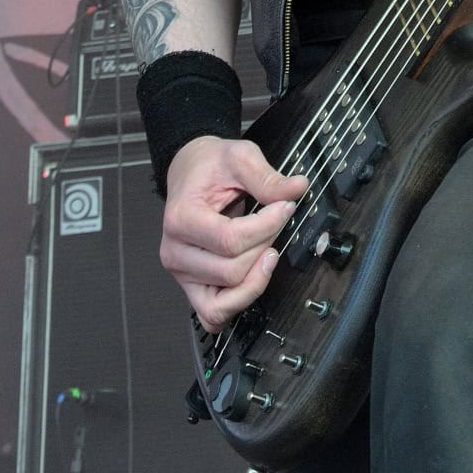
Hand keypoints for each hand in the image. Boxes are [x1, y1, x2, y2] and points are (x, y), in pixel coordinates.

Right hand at [159, 135, 309, 332]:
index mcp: (181, 218)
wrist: (190, 172)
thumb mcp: (240, 157)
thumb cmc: (210, 167)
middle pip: (231, 271)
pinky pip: (213, 315)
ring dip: (255, 279)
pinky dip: (238, 303)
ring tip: (269, 252)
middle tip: (276, 222)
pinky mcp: (191, 286)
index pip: (230, 240)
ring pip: (223, 302)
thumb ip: (267, 177)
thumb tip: (297, 189)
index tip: (285, 207)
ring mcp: (182, 273)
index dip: (267, 226)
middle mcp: (175, 252)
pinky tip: (255, 276)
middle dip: (264, 246)